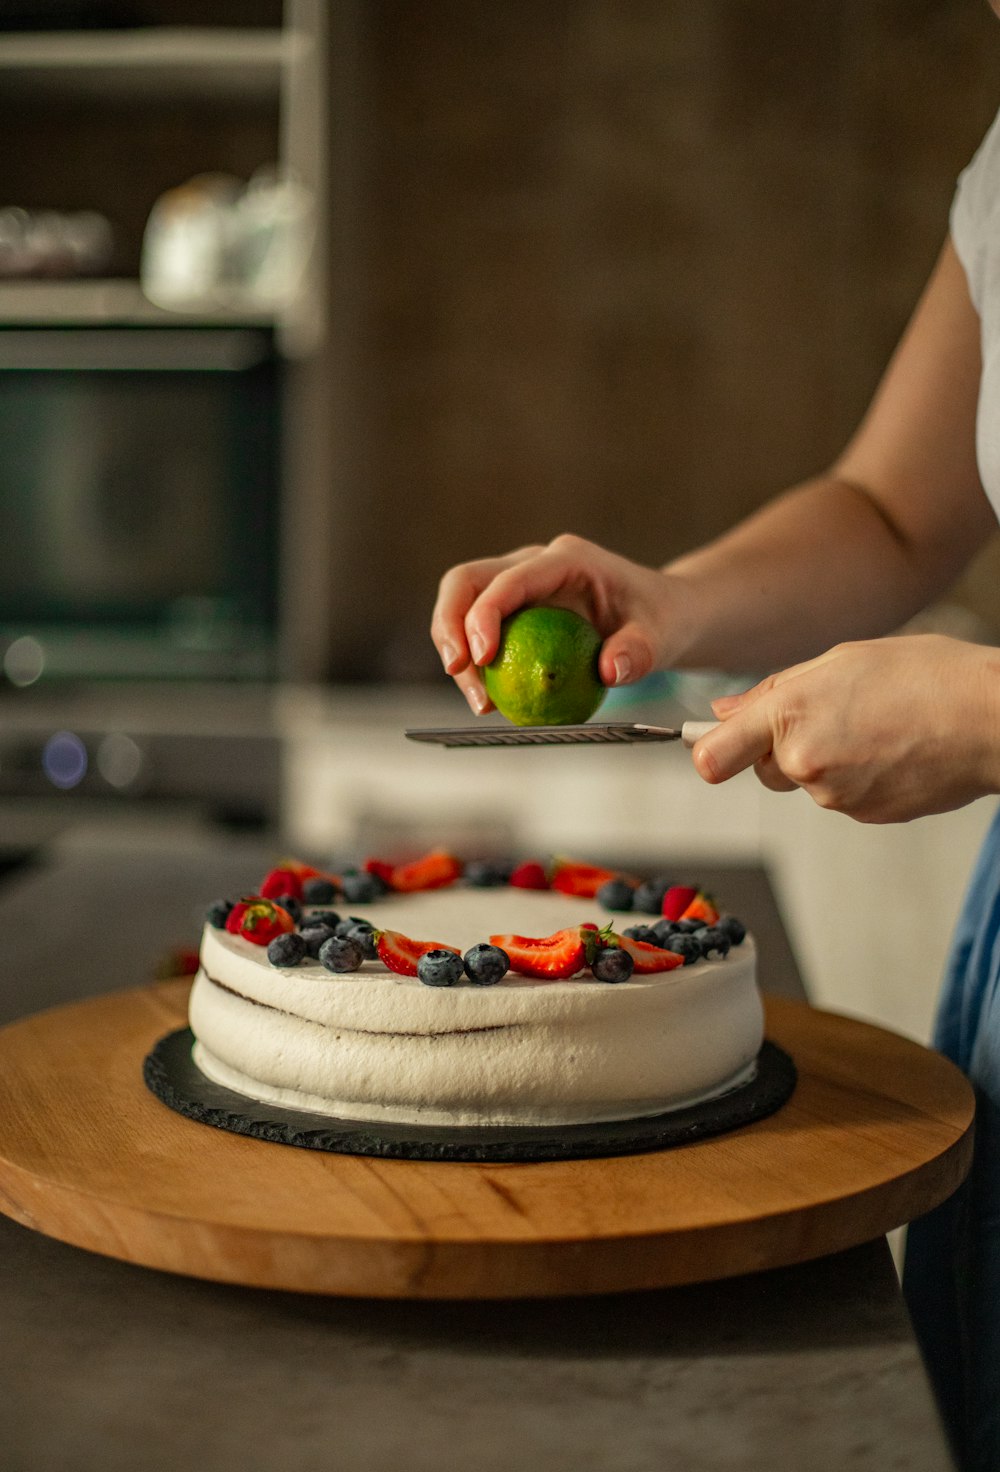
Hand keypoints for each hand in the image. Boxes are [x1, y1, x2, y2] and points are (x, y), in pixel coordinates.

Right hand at [431, 534, 682, 713]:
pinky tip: (489, 701)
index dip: (486, 614)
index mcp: (567, 559)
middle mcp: (534, 564)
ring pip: (462, 606)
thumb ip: (639, 652)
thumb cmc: (660, 619)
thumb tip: (608, 670)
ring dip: (457, 652)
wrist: (660, 615)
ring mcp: (518, 585)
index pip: (511, 578)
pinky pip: (476, 632)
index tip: (483, 658)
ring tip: (481, 703)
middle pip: (466, 581)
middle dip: (449, 625)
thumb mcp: (661, 637)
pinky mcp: (512, 610)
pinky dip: (473, 665)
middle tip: (459, 673)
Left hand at [692, 634, 999, 822]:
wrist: (993, 719)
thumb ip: (772, 691)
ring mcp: (835, 795)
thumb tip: (722, 713)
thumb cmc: (927, 676)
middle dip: (783, 747)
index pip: (712, 758)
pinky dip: (857, 775)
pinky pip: (841, 795)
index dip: (709, 752)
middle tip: (834, 713)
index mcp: (790, 715)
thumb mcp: (841, 660)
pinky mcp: (864, 815)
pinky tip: (891, 748)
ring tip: (875, 725)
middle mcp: (805, 763)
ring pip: (806, 780)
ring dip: (825, 759)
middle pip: (762, 768)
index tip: (714, 744)